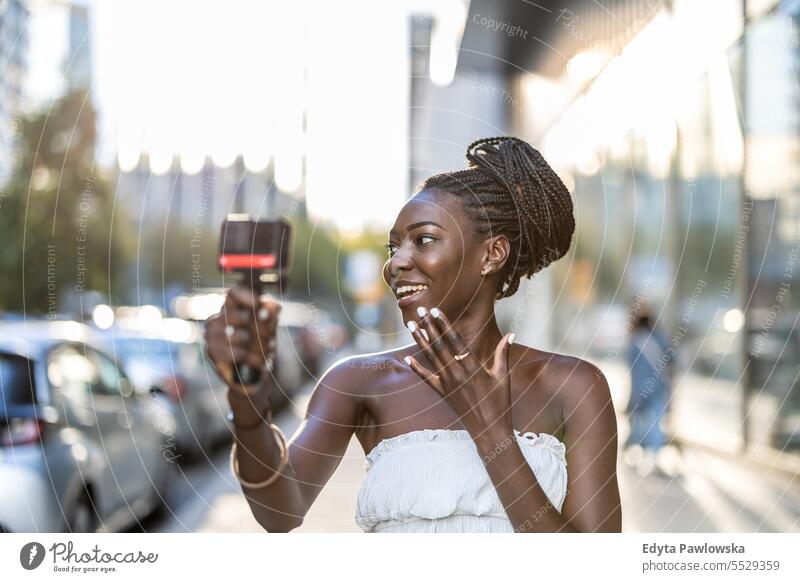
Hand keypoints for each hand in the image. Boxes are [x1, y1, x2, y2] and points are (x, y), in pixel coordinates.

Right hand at [204, 284, 280, 390]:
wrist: (253, 372)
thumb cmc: (260, 343)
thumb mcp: (270, 326)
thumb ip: (271, 313)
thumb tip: (269, 304)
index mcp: (231, 306)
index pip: (233, 292)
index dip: (246, 296)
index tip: (258, 303)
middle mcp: (218, 317)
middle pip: (243, 315)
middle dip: (262, 329)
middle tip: (270, 338)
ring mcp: (212, 334)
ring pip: (242, 336)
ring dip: (259, 346)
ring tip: (263, 351)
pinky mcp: (212, 351)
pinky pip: (236, 352)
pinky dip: (250, 358)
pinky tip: (253, 360)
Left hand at [404, 307, 514, 437]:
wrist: (490, 430)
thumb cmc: (500, 402)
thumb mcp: (503, 376)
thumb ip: (503, 353)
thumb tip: (511, 334)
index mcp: (472, 366)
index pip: (454, 340)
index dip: (444, 324)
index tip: (435, 310)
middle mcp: (456, 373)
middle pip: (439, 345)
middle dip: (428, 326)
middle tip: (420, 310)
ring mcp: (447, 383)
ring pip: (430, 358)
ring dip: (420, 341)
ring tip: (411, 326)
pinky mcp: (442, 393)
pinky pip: (426, 379)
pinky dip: (416, 368)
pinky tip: (407, 358)